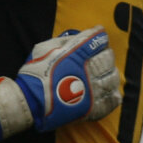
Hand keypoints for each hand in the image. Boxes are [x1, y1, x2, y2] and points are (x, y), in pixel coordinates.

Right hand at [0, 27, 121, 139]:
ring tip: (105, 74)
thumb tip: (78, 36)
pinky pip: (110, 101)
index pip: (96, 40)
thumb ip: (63, 40)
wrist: (30, 101)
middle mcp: (87, 70)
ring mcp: (91, 90)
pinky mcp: (91, 107)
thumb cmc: (35, 73)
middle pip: (108, 58)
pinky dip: (113, 96)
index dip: (99, 36)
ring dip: (111, 74)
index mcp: (75, 54)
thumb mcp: (44, 48)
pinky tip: (110, 92)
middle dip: (106, 54)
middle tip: (101, 56)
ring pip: (112, 78)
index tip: (99, 35)